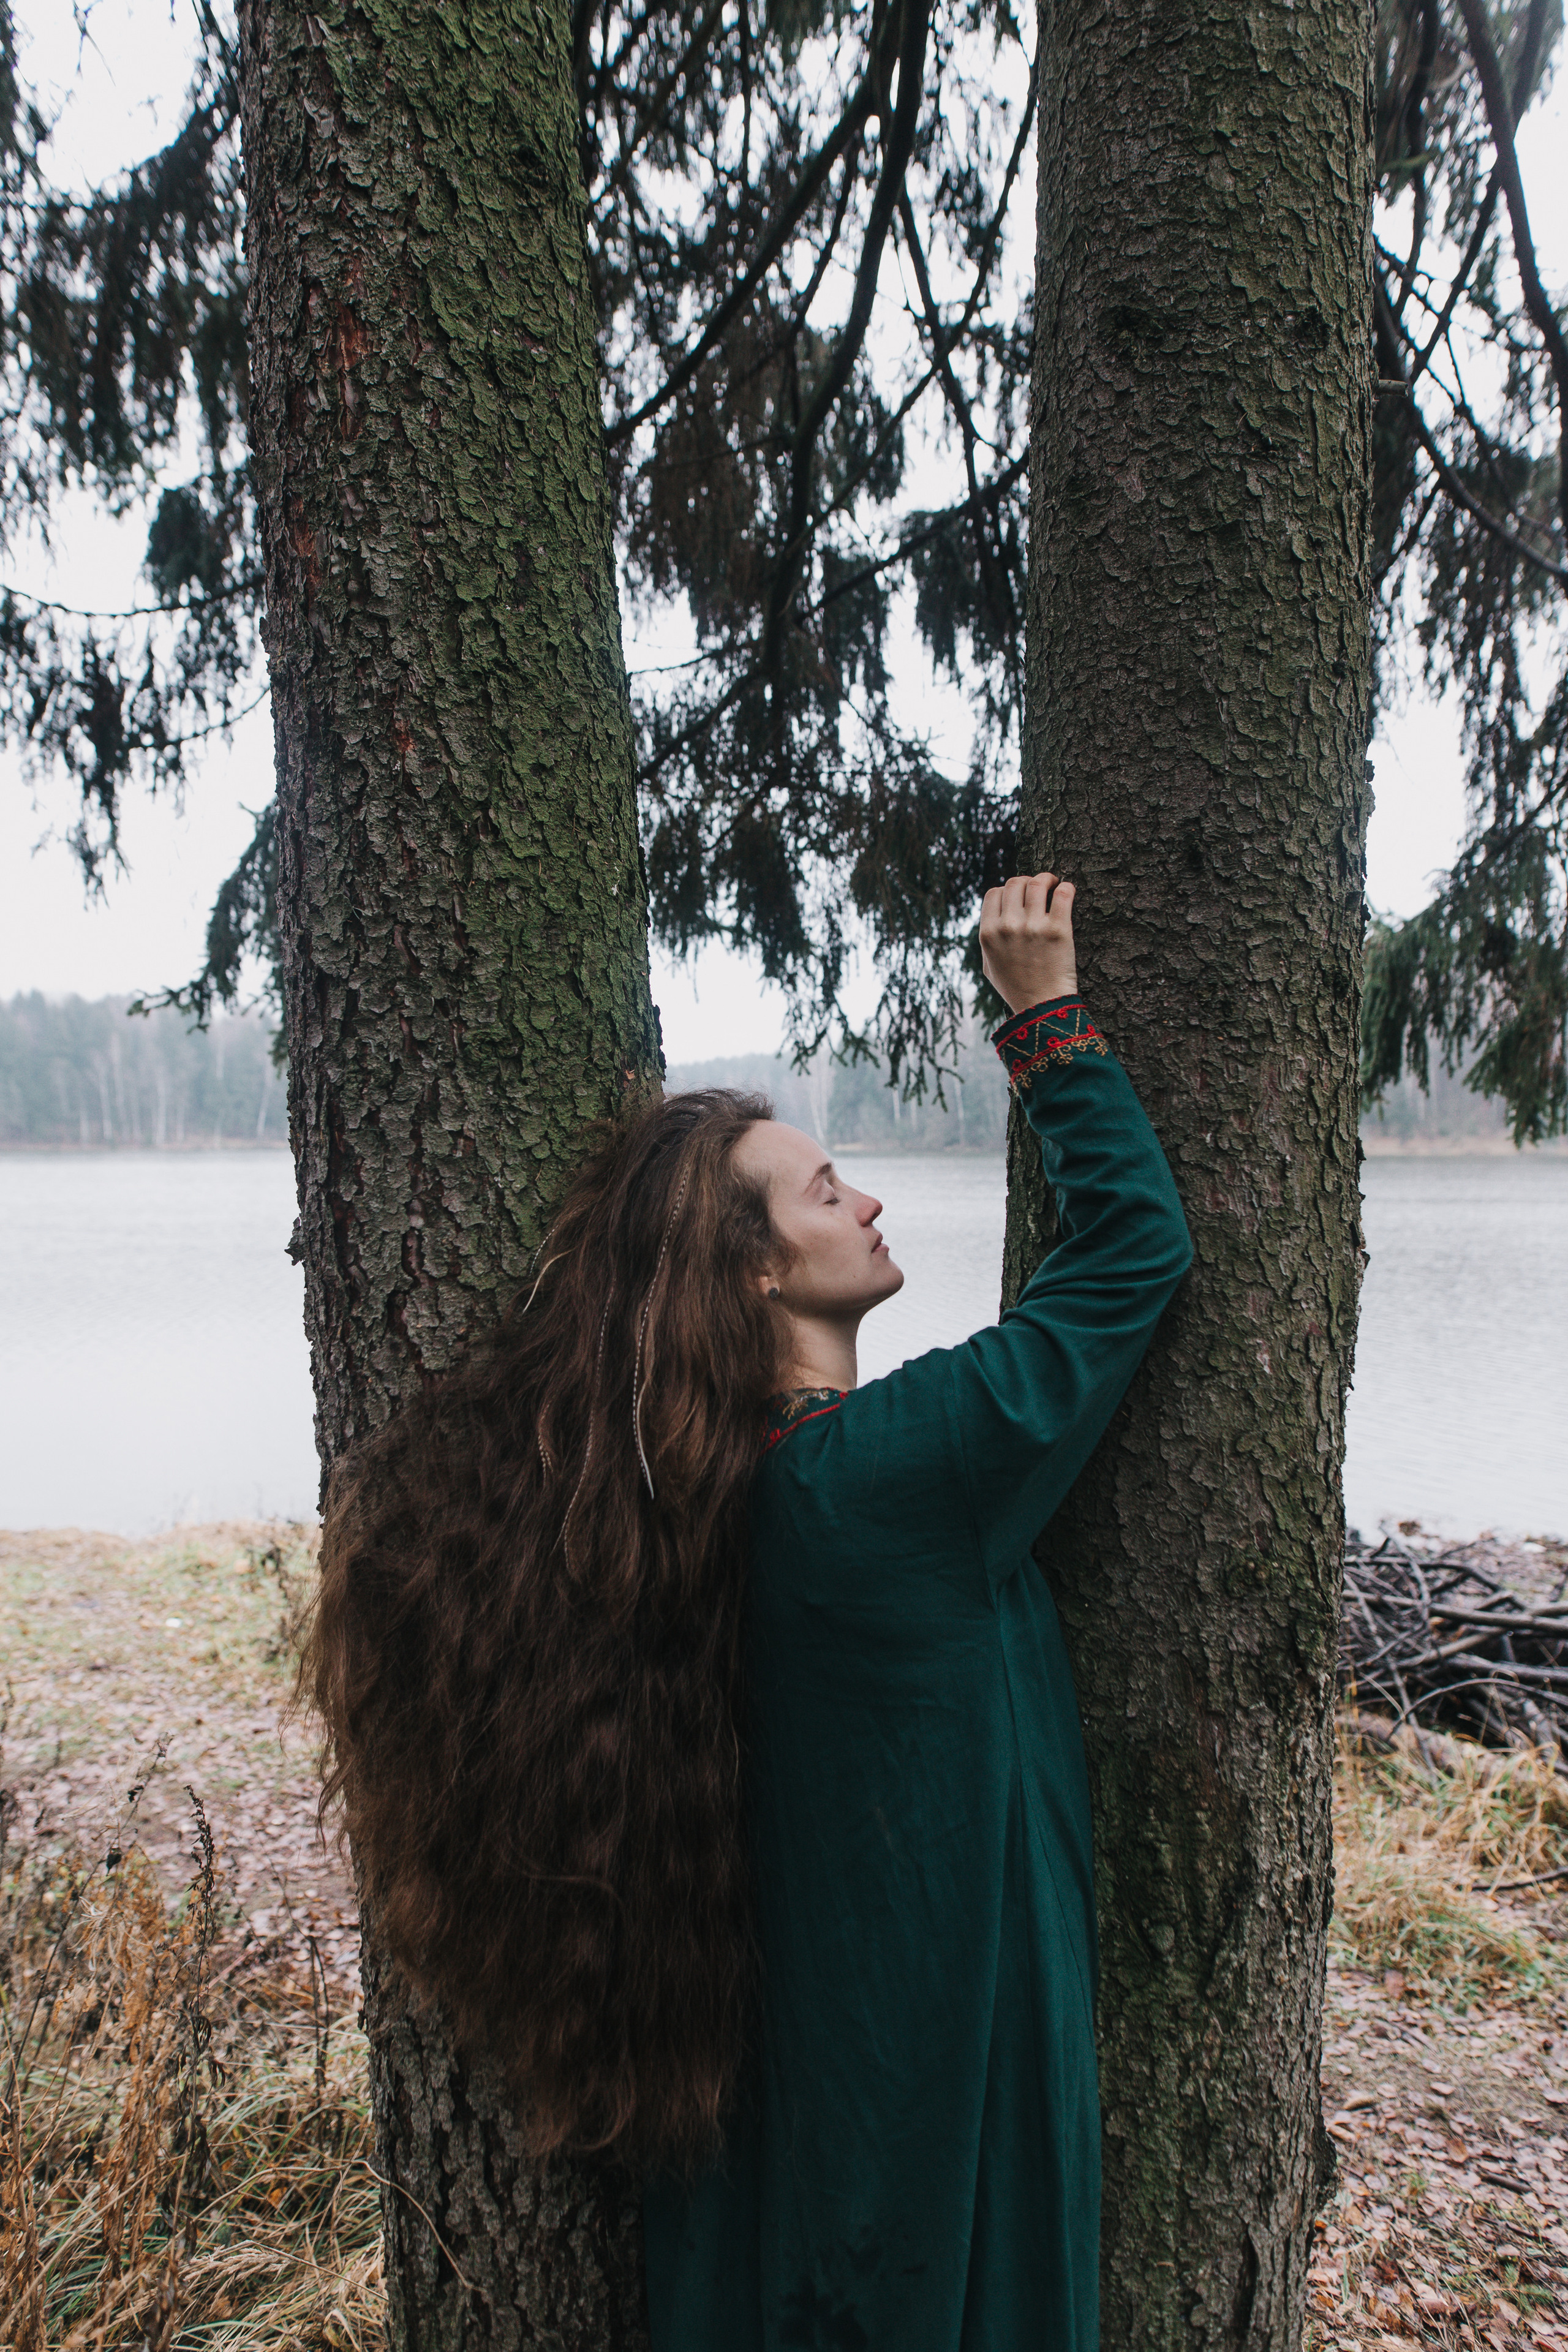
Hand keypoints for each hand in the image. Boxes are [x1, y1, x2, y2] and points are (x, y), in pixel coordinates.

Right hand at [979, 873, 1077, 1013]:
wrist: (1041, 1007)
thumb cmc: (1015, 988)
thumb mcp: (989, 964)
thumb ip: (989, 937)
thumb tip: (995, 915)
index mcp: (988, 933)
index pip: (994, 892)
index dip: (1007, 890)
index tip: (1019, 896)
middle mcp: (1008, 926)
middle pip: (1015, 883)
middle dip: (1027, 881)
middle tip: (1039, 888)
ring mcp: (1033, 927)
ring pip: (1037, 882)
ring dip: (1047, 879)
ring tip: (1054, 884)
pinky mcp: (1058, 930)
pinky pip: (1063, 894)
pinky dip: (1066, 887)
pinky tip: (1067, 891)